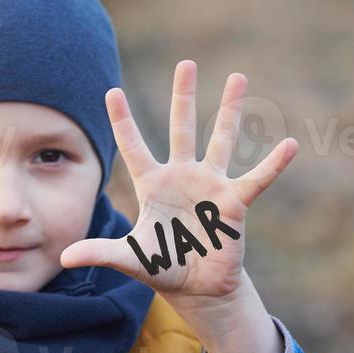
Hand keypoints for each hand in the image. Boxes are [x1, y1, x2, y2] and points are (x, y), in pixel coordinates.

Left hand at [59, 60, 296, 307]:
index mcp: (153, 185)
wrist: (199, 289)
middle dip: (182, 96)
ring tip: (238, 77)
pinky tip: (289, 144)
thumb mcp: (130, 258)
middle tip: (186, 63)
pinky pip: (257, 179)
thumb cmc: (164, 268)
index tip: (111, 91)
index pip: (133, 146)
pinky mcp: (234, 202)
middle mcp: (182, 176)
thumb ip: (101, 252)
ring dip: (230, 109)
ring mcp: (211, 185)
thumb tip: (64, 257)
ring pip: (221, 139)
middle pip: (181, 128)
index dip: (122, 120)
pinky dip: (273, 164)